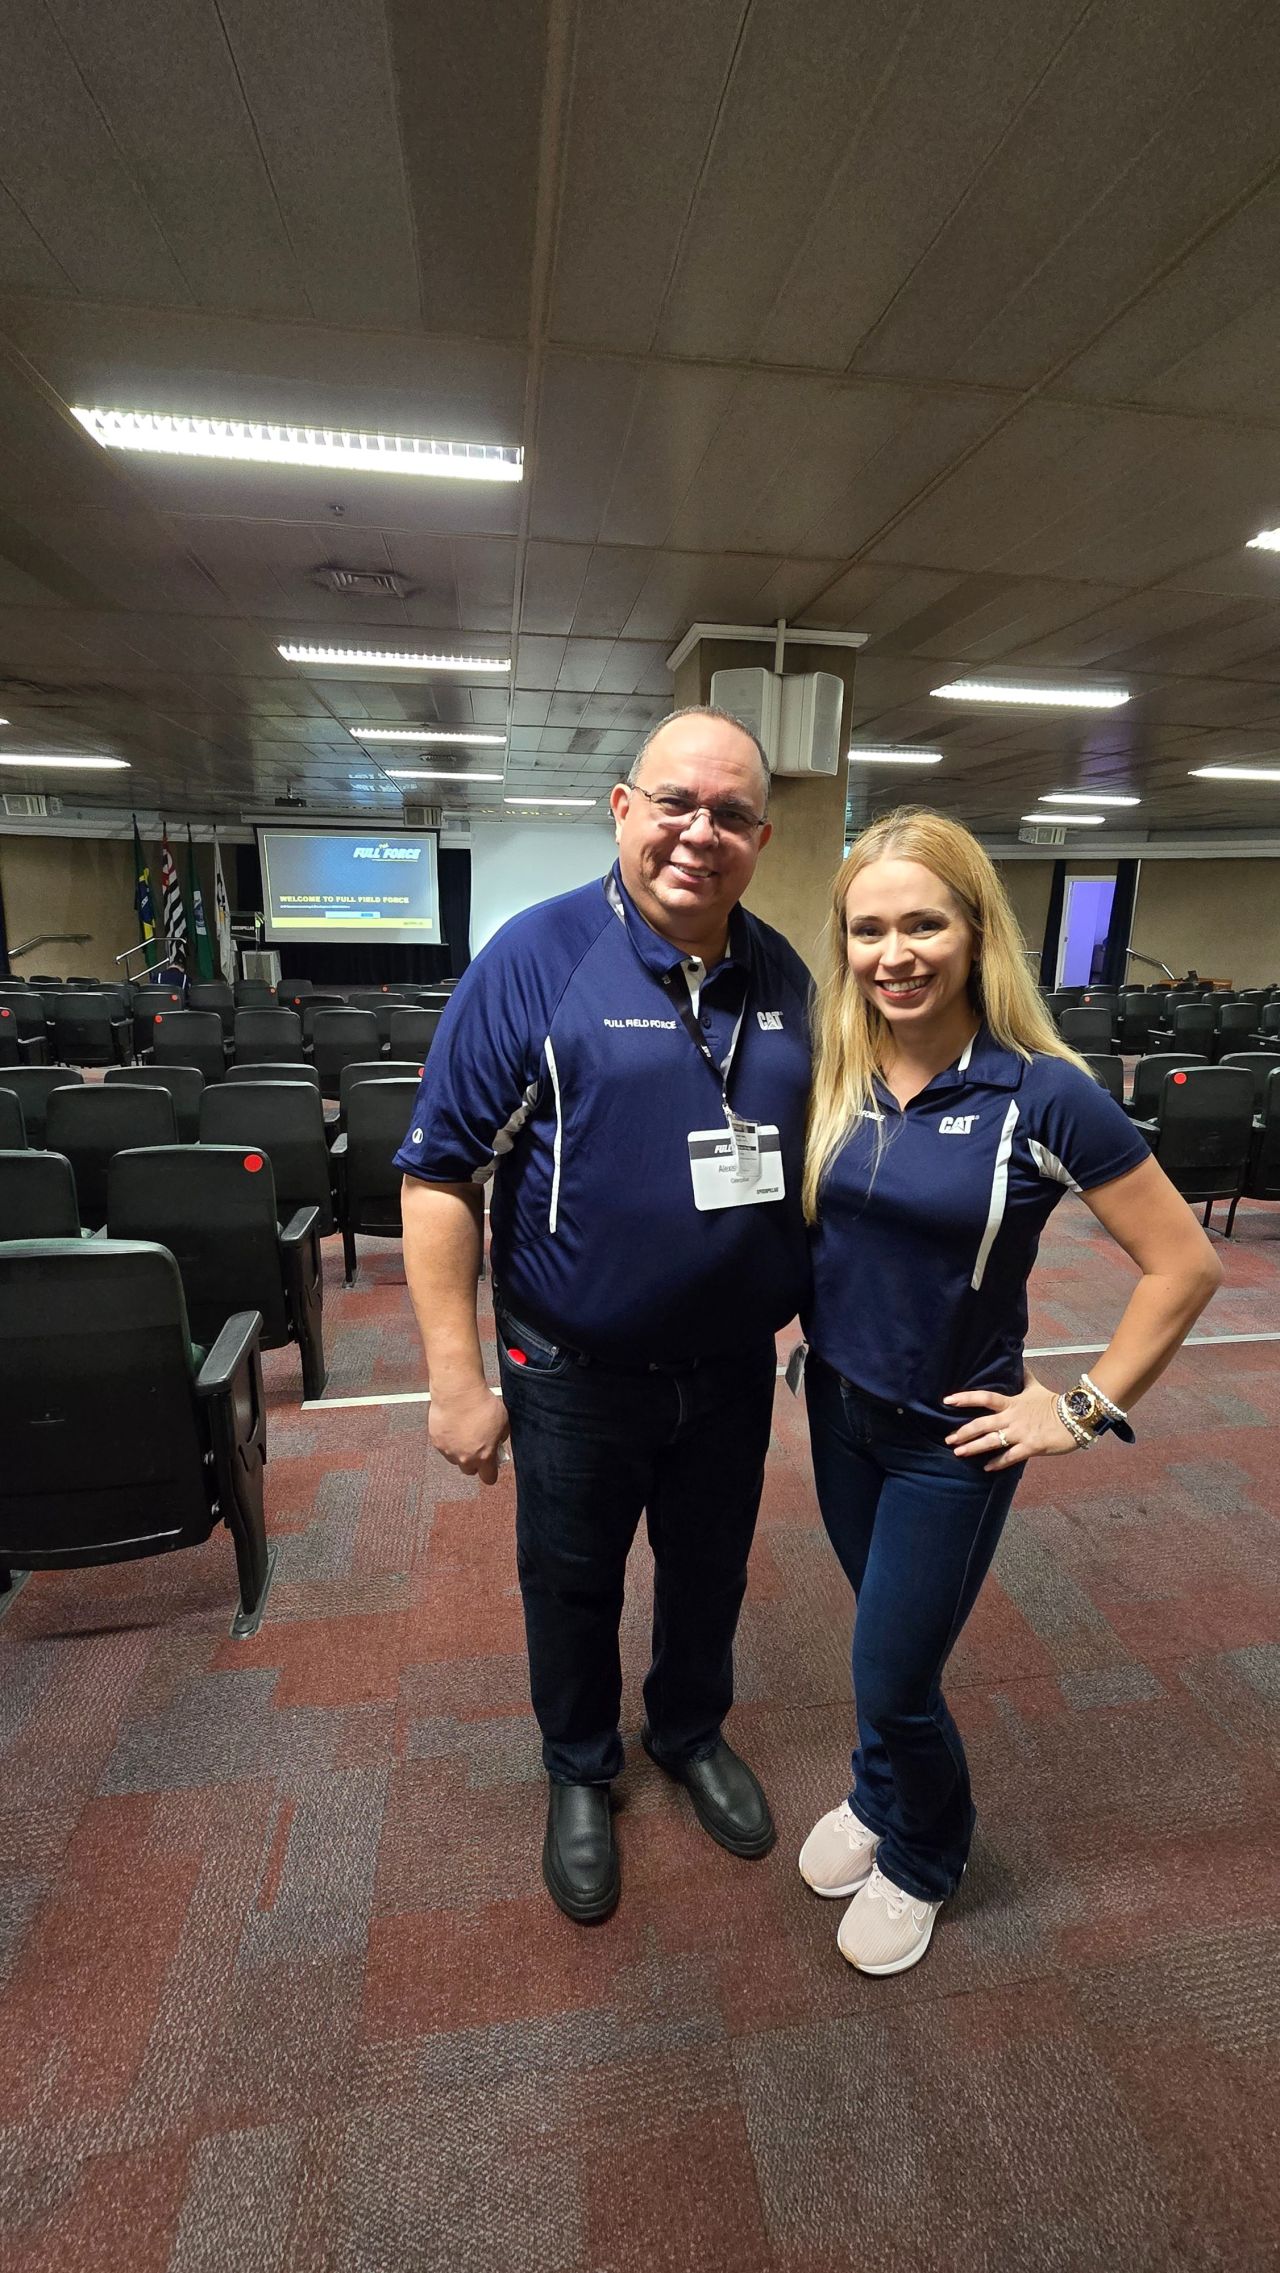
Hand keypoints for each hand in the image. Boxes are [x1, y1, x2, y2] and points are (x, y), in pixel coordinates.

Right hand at [428, 1382, 511, 1485]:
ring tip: (464, 1432)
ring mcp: (449, 1451)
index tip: (491, 1466)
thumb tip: (497, 1441)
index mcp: (484, 1456)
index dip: (490, 1473)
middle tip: (478, 1446)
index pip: (488, 1478)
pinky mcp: (437, 1441)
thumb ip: (501, 1438)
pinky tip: (454, 1426)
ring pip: (455, 1459)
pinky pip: (444, 1447)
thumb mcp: (503, 1422)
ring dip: (460, 1451)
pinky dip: (449, 1440)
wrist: (458, 1392)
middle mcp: (465, 1458)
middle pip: (469, 1470)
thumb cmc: (481, 1404)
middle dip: (474, 1461)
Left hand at [942, 1368, 1078, 1470]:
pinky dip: (997, 1463)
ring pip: (992, 1441)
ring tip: (959, 1453)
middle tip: (949, 1439)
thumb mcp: (1036, 1387)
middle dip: (963, 1432)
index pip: (984, 1398)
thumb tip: (1020, 1364)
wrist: (1076, 1418)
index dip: (965, 1398)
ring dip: (973, 1448)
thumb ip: (1025, 1378)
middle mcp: (1012, 1418)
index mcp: (1012, 1403)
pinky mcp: (1031, 1447)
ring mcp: (1021, 1433)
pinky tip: (986, 1468)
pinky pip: (1010, 1457)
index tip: (948, 1401)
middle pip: (982, 1424)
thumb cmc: (1055, 1403)